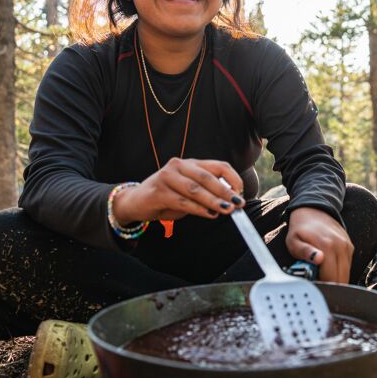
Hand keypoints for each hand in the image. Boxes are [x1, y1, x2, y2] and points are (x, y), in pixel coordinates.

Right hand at [111, 158, 244, 224]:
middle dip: (225, 191)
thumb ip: (207, 193)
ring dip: (214, 201)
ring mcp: (167, 176)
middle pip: (208, 177)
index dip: (233, 179)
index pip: (218, 166)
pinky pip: (183, 201)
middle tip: (238, 203)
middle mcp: (179, 165)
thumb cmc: (167, 196)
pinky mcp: (158, 191)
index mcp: (191, 163)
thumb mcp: (189, 192)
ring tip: (227, 210)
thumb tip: (230, 201)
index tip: (241, 192)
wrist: (135, 201)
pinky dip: (199, 209)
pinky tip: (210, 214)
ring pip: (196, 189)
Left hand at [286, 207, 352, 283]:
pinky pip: (348, 266)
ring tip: (322, 274)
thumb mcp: (294, 241)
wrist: (313, 211)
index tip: (314, 287)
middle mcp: (341, 246)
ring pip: (346, 274)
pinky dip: (340, 271)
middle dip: (330, 285)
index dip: (322, 286)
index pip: (331, 278)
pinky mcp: (350, 247)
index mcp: (327, 246)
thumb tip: (319, 259)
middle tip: (318, 282)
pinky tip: (329, 267)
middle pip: (342, 279)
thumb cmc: (300, 229)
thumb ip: (304, 251)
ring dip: (336, 279)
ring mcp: (347, 246)